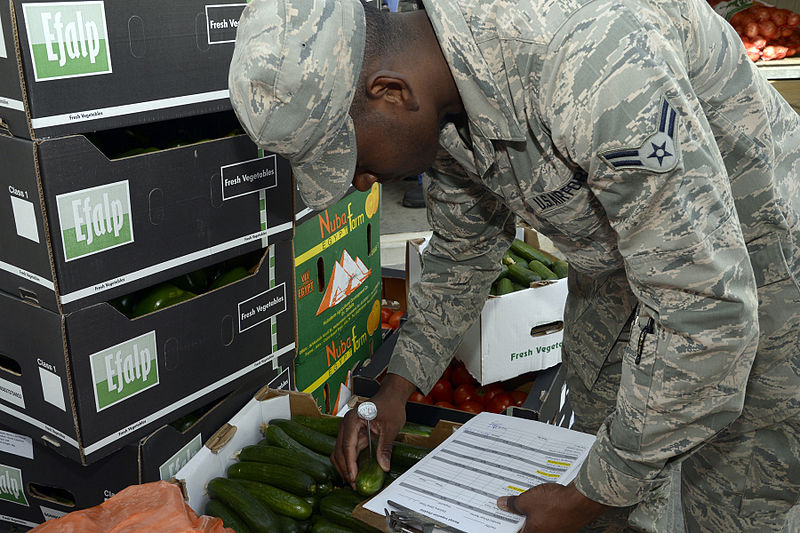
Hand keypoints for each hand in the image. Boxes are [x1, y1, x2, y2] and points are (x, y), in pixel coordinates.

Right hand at [331, 373, 415, 487]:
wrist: (391, 396)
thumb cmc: (390, 406)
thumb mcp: (390, 427)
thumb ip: (385, 447)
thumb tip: (383, 466)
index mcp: (353, 419)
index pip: (347, 445)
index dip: (349, 464)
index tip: (353, 477)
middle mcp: (346, 424)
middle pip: (339, 451)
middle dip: (345, 469)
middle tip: (353, 484)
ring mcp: (347, 430)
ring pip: (339, 452)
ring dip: (344, 467)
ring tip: (352, 481)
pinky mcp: (352, 434)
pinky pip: (346, 450)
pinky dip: (348, 462)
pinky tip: (354, 473)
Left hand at [496, 482, 609, 531]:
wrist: (580, 500)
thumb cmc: (555, 504)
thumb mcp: (526, 501)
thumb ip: (513, 504)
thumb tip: (503, 504)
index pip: (516, 532)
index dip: (508, 524)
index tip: (502, 516)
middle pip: (527, 528)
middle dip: (519, 517)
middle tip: (512, 505)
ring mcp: (557, 531)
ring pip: (539, 523)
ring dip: (532, 513)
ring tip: (526, 500)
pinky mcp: (565, 525)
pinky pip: (549, 519)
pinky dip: (543, 511)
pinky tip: (542, 499)